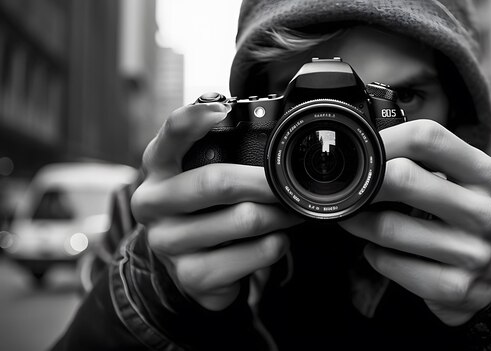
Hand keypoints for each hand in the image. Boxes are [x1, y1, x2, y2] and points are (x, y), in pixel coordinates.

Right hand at [131, 102, 301, 310]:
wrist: (184, 263)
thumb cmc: (200, 207)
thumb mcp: (196, 173)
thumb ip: (215, 148)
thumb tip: (260, 127)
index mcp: (157, 167)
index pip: (170, 136)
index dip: (193, 121)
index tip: (221, 110)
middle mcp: (153, 203)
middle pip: (216, 183)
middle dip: (263, 182)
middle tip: (288, 184)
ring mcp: (169, 243)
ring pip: (243, 221)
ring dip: (278, 216)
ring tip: (289, 212)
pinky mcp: (191, 276)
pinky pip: (251, 256)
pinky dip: (274, 246)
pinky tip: (274, 241)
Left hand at [339, 119, 490, 325]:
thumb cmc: (474, 224)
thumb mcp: (471, 186)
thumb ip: (433, 163)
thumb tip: (372, 147)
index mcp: (486, 175)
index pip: (428, 137)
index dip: (386, 140)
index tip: (366, 151)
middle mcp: (483, 211)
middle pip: (402, 177)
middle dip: (365, 183)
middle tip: (351, 188)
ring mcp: (470, 252)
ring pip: (388, 227)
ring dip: (360, 222)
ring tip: (358, 218)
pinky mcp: (453, 286)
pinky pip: (388, 263)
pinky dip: (375, 255)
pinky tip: (382, 251)